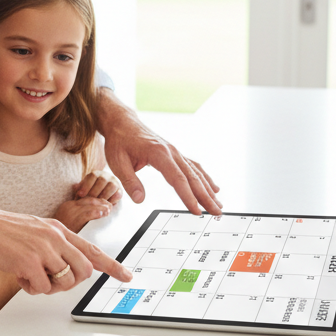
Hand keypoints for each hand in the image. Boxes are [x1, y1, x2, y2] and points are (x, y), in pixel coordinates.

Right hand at [0, 205, 132, 295]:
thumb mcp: (32, 229)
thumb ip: (51, 244)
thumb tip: (62, 267)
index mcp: (56, 228)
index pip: (91, 249)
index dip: (112, 265)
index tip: (127, 275)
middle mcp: (54, 237)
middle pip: (84, 270)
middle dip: (73, 282)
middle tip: (53, 280)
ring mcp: (43, 249)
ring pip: (64, 282)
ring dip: (48, 286)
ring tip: (29, 275)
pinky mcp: (29, 263)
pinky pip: (42, 288)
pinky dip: (31, 288)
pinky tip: (17, 275)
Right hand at [53, 196, 112, 232]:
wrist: (47, 237)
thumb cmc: (57, 232)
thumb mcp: (65, 220)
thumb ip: (75, 215)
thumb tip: (87, 215)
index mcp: (68, 205)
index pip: (85, 198)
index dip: (96, 199)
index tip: (105, 202)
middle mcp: (69, 206)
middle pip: (89, 199)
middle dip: (101, 201)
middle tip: (110, 205)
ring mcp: (71, 212)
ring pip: (89, 205)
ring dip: (101, 206)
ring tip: (109, 209)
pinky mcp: (73, 220)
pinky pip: (87, 214)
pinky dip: (97, 212)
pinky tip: (103, 213)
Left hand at [75, 170, 122, 203]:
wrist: (104, 191)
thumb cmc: (91, 190)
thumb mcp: (84, 187)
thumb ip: (79, 187)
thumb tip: (75, 187)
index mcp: (96, 173)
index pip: (92, 176)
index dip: (86, 185)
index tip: (80, 195)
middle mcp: (106, 176)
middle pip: (101, 181)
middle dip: (94, 192)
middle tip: (88, 201)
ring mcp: (114, 182)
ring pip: (111, 186)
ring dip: (104, 196)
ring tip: (97, 204)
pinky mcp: (120, 191)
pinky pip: (118, 194)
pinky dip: (112, 200)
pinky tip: (105, 206)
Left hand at [97, 89, 221, 215]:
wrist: (122, 122)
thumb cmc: (119, 140)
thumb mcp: (117, 162)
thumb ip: (129, 181)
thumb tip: (140, 199)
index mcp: (158, 153)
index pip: (177, 179)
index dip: (188, 196)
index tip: (196, 211)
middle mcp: (171, 152)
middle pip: (192, 177)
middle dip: (206, 196)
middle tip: (216, 213)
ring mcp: (174, 151)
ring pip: (196, 172)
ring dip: (208, 189)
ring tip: (218, 205)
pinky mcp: (174, 153)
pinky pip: (193, 166)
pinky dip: (205, 178)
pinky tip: (213, 188)